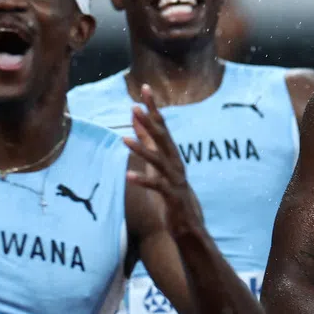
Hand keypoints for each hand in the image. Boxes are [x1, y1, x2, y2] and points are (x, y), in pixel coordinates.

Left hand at [124, 84, 203, 237]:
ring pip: (158, 161)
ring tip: (124, 140)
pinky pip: (156, 186)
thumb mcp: (156, 164)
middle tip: (135, 107)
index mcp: (172, 155)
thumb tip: (136, 118)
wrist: (188, 224)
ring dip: (141, 150)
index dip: (153, 108)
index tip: (145, 89)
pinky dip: (142, 180)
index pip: (162, 127)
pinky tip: (128, 176)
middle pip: (163, 139)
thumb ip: (147, 142)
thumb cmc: (170, 192)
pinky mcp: (171, 196)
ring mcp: (175, 179)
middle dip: (149, 123)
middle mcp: (176, 163)